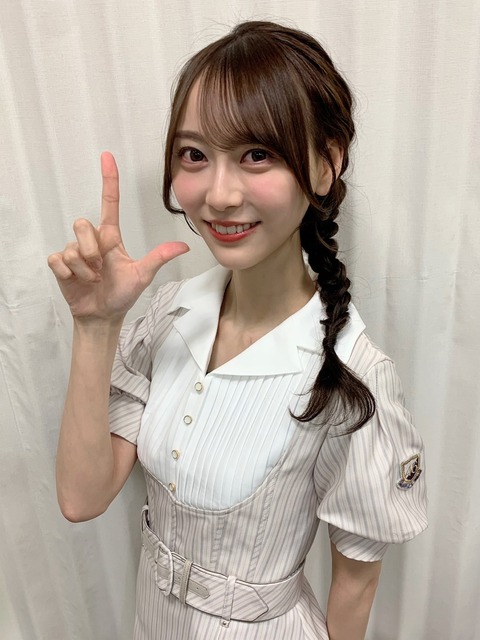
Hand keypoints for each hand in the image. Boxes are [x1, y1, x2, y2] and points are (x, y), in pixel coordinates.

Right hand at [48, 152, 188, 320]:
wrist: (103, 315)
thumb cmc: (122, 294)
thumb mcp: (142, 275)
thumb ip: (159, 257)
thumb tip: (184, 245)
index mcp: (110, 238)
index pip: (109, 203)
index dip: (109, 180)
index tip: (108, 157)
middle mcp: (92, 241)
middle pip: (82, 223)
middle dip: (91, 249)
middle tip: (101, 269)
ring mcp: (74, 252)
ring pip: (73, 247)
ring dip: (85, 269)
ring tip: (93, 280)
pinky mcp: (60, 264)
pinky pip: (59, 260)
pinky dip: (70, 274)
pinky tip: (78, 282)